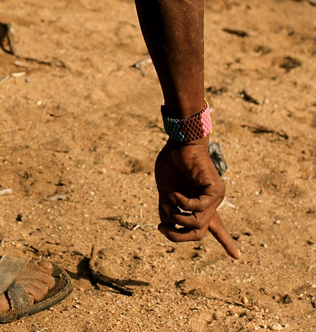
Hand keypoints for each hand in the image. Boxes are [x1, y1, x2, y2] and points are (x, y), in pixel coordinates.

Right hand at [155, 137, 239, 258]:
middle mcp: (211, 204)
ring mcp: (215, 198)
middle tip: (161, 228)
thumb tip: (167, 226)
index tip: (237, 257)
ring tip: (167, 201)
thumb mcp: (165, 191)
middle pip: (199, 233)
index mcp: (200, 204)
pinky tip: (174, 194)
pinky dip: (182, 204)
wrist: (180, 142)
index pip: (215, 227)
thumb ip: (168, 209)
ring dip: (176, 217)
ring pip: (197, 224)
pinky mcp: (216, 191)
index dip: (226, 242)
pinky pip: (198, 208)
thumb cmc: (172, 162)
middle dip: (179, 236)